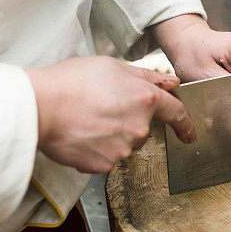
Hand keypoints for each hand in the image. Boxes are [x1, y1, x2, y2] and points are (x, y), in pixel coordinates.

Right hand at [27, 56, 195, 173]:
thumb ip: (146, 76)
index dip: (185, 123)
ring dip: (113, 134)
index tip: (189, 132)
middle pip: (143, 128)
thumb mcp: (113, 66)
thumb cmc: (72, 82)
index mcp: (146, 98)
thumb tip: (170, 83)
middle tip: (103, 106)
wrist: (41, 106)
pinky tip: (82, 133)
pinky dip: (97, 148)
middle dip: (129, 119)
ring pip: (125, 143)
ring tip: (88, 118)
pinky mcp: (104, 165)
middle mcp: (139, 127)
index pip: (176, 113)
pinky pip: (107, 157)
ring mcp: (122, 149)